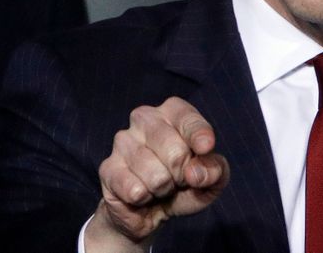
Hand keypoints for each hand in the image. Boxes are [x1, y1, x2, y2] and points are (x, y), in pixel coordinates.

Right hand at [84, 97, 229, 252]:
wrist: (148, 210)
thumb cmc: (183, 186)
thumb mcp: (210, 179)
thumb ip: (215, 171)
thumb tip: (196, 173)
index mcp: (171, 112)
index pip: (187, 118)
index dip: (199, 135)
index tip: (206, 148)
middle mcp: (144, 118)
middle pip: (175, 152)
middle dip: (182, 176)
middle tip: (177, 179)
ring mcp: (122, 141)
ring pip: (156, 176)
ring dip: (163, 190)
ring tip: (159, 186)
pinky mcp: (107, 167)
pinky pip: (135, 190)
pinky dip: (145, 199)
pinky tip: (141, 194)